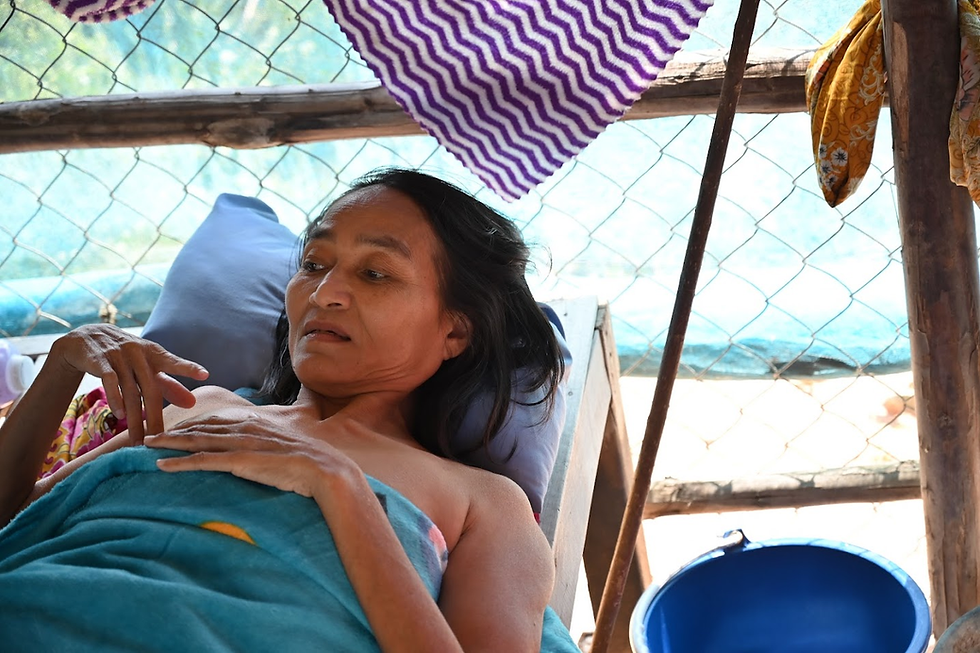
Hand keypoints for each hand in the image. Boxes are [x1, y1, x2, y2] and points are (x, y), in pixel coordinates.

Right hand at [51, 324, 208, 443]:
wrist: (88, 338)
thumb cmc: (126, 357)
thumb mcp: (148, 368)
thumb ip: (170, 385)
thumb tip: (192, 404)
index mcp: (154, 354)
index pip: (173, 361)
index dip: (188, 368)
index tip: (205, 374)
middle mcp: (139, 353)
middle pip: (151, 389)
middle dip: (156, 417)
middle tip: (162, 439)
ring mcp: (119, 355)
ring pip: (130, 390)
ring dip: (135, 415)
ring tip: (139, 437)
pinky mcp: (99, 360)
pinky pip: (109, 381)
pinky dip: (115, 398)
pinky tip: (119, 414)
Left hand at [144, 413, 362, 499]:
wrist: (325, 469)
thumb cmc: (311, 462)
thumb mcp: (287, 446)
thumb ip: (271, 444)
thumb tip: (267, 450)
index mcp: (255, 423)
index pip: (217, 419)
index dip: (193, 423)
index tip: (176, 427)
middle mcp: (245, 428)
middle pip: (201, 426)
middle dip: (173, 429)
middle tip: (149, 434)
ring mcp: (241, 444)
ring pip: (196, 440)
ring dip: (169, 443)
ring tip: (147, 446)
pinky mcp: (240, 461)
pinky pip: (203, 461)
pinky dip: (179, 462)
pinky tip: (162, 465)